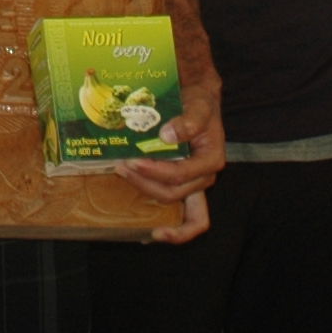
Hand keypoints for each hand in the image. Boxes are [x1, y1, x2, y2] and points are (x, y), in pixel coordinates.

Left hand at [110, 94, 224, 243]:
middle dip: (144, 183)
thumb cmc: (200, 102)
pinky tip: (147, 234)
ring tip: (122, 174)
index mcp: (211, 160)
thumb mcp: (199, 104)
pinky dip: (171, 227)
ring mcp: (193, 183)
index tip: (134, 162)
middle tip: (120, 166)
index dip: (156, 173)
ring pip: (171, 201)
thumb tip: (169, 135)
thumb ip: (190, 120)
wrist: (198, 98)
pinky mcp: (181, 183)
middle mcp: (203, 177)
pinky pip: (184, 215)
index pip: (181, 175)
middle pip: (172, 193)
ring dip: (145, 191)